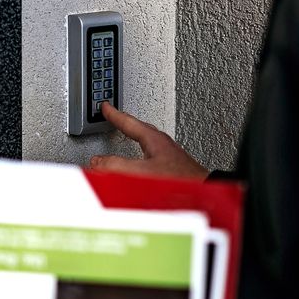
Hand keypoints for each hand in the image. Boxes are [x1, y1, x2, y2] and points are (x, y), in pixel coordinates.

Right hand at [88, 103, 208, 179]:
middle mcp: (163, 144)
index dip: (115, 114)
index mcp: (154, 139)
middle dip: (125, 122)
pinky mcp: (173, 168)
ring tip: (125, 135)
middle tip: (114, 117)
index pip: (129, 122)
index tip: (106, 106)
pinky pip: (152, 153)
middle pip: (139, 127)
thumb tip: (97, 162)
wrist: (202, 192)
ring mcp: (170, 155)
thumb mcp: (141, 171)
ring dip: (134, 136)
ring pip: (147, 140)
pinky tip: (141, 162)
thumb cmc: (180, 181)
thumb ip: (116, 166)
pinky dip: (141, 153)